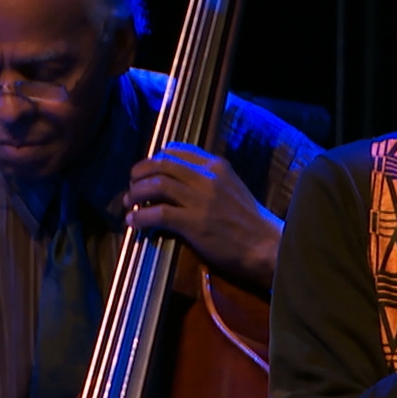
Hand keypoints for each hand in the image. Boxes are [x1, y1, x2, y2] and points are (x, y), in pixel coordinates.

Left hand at [125, 142, 282, 290]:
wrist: (267, 246)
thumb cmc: (250, 222)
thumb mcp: (233, 189)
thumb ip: (210, 181)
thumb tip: (181, 183)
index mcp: (217, 166)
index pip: (177, 150)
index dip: (155, 158)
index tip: (146, 169)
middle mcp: (207, 177)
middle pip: (161, 164)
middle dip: (140, 173)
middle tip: (132, 185)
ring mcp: (200, 199)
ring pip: (156, 185)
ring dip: (136, 193)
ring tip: (129, 203)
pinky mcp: (194, 223)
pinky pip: (158, 214)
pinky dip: (141, 217)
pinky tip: (134, 222)